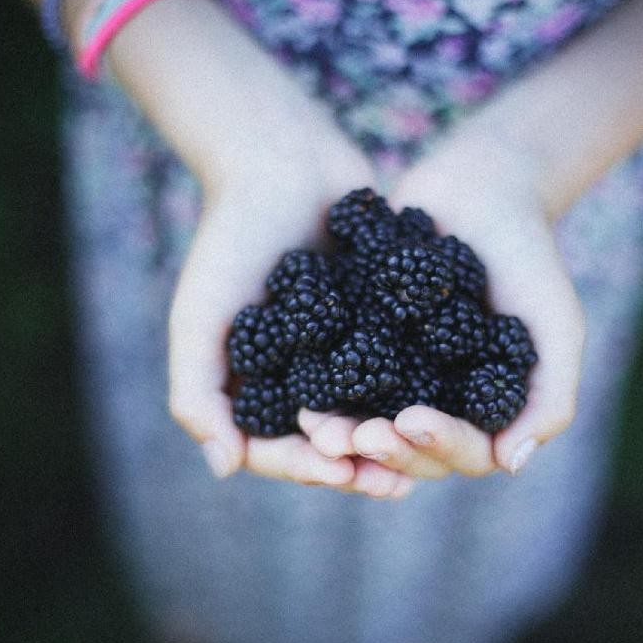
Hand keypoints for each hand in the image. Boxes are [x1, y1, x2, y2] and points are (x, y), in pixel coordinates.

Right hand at [166, 91, 414, 497]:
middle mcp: (295, 375)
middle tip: (392, 481)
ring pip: (366, 414)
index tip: (338, 471)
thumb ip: (197, 394)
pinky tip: (445, 406)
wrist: (282, 161)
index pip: (273, 447)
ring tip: (422, 455)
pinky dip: (415, 392)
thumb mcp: (200, 318)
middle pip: (325, 441)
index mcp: (251, 383)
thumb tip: (225, 470)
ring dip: (390, 440)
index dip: (304, 467)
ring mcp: (338, 351)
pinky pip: (397, 369)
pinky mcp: (376, 323)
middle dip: (356, 464)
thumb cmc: (231, 238)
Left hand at [300, 113, 585, 477]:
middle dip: (385, 449)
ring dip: (345, 435)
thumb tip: (512, 463)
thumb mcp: (556, 325)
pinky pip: (338, 380)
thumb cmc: (529, 258)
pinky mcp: (362, 347)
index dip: (439, 447)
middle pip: (412, 451)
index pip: (466, 452)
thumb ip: (550, 396)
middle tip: (356, 436)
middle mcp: (440, 404)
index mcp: (487, 411)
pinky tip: (298, 394)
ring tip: (318, 428)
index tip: (411, 421)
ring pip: (370, 426)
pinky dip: (321, 393)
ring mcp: (400, 379)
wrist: (482, 190)